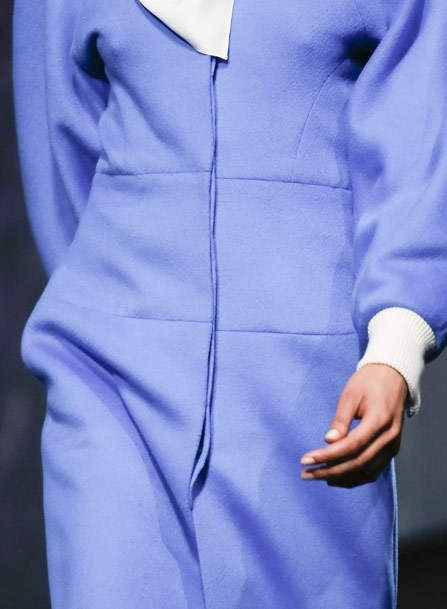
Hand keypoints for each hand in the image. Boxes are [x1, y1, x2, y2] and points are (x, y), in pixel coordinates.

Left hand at [300, 364, 407, 487]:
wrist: (393, 377)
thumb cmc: (368, 382)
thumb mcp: (350, 394)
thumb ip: (340, 419)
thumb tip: (329, 442)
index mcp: (379, 420)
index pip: (351, 446)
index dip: (327, 456)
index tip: (306, 460)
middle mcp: (389, 437)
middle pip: (358, 463)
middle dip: (330, 471)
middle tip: (306, 473)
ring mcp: (393, 446)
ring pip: (366, 472)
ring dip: (341, 478)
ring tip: (317, 476)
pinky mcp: (391, 450)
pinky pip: (373, 470)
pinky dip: (354, 477)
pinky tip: (336, 477)